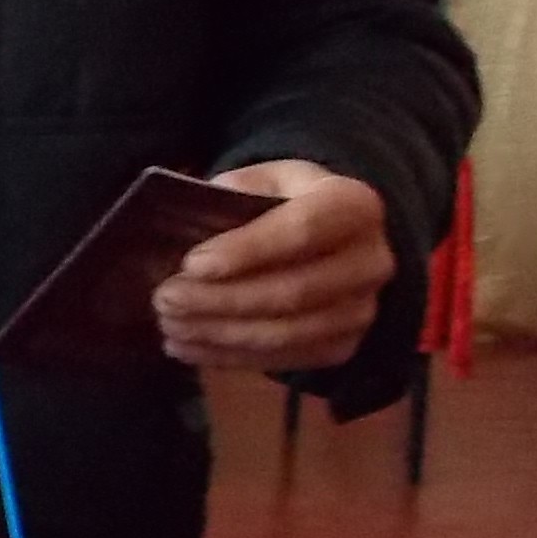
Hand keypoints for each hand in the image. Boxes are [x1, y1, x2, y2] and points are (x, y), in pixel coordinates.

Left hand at [151, 160, 394, 375]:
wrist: (335, 236)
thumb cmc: (289, 201)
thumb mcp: (265, 178)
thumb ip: (233, 195)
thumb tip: (188, 234)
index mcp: (354, 205)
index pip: (301, 231)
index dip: (246, 251)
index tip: (192, 264)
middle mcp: (371, 261)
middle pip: (292, 291)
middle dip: (221, 299)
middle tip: (165, 298)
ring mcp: (361, 310)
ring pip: (285, 333)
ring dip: (219, 333)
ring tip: (170, 324)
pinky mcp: (344, 346)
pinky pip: (283, 360)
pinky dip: (229, 356)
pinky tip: (187, 346)